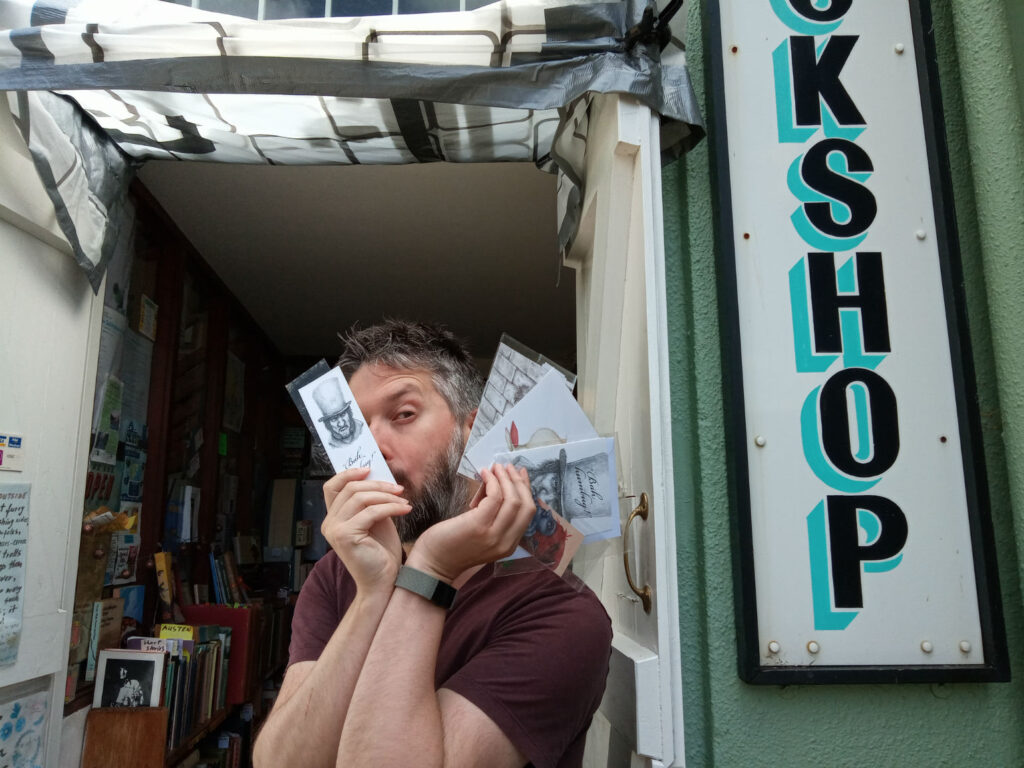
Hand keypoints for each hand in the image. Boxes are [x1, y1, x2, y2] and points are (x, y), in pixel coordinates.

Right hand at [321, 467, 409, 594]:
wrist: (384, 583)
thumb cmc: (381, 554)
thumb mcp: (376, 521)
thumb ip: (371, 502)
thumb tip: (379, 478)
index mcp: (333, 518)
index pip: (332, 487)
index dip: (348, 473)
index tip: (370, 469)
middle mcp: (329, 523)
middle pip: (350, 488)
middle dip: (377, 484)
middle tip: (398, 488)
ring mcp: (335, 530)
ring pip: (360, 498)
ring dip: (386, 495)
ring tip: (404, 499)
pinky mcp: (345, 536)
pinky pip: (371, 512)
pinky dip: (391, 507)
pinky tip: (406, 509)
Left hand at [406, 464, 535, 583]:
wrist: (432, 564)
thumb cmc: (452, 545)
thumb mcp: (482, 534)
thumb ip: (494, 517)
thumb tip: (498, 486)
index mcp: (509, 544)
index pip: (527, 513)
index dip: (526, 490)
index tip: (520, 474)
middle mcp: (506, 542)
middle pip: (525, 505)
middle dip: (518, 482)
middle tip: (508, 467)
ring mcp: (493, 535)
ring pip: (513, 500)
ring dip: (506, 478)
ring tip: (496, 467)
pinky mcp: (479, 526)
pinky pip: (495, 497)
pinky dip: (492, 481)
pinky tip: (485, 474)